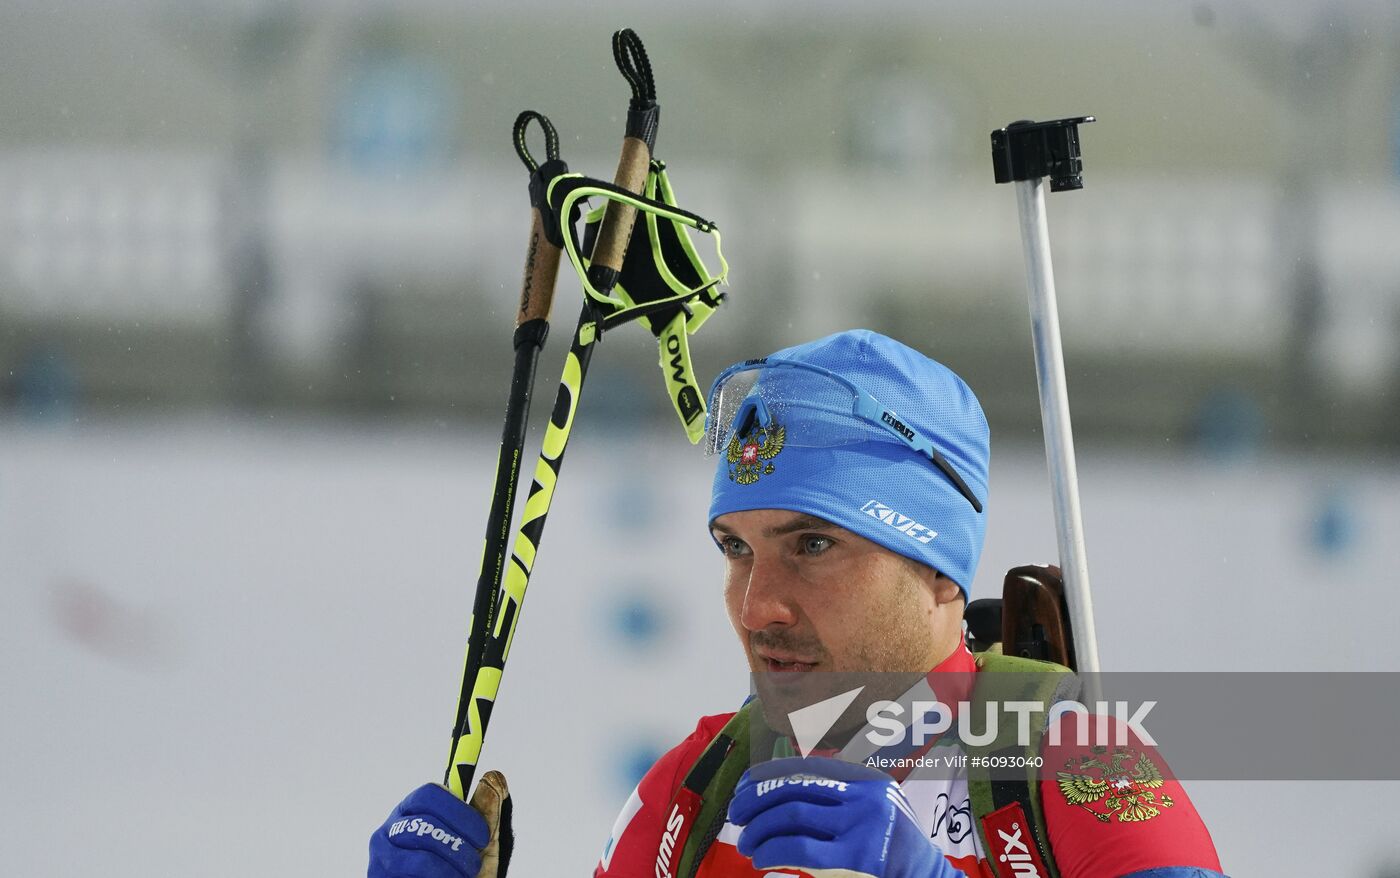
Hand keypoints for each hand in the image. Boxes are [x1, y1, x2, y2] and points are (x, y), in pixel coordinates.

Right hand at [368, 772, 512, 877]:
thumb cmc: (457, 870)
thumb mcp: (478, 843)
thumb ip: (485, 813)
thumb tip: (493, 777)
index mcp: (412, 810)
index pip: (429, 795)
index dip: (459, 812)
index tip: (482, 834)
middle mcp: (390, 829)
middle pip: (425, 826)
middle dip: (457, 847)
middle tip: (473, 863)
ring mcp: (382, 857)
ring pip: (422, 861)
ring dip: (450, 871)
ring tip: (460, 876)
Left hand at [728, 756, 962, 877]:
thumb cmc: (889, 848)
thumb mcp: (868, 810)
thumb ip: (834, 799)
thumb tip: (773, 794)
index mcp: (863, 779)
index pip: (803, 767)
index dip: (766, 775)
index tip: (743, 788)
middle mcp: (863, 795)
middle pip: (793, 787)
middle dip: (755, 800)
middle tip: (737, 816)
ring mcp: (862, 825)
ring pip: (792, 814)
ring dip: (759, 828)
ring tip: (747, 843)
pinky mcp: (857, 857)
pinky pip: (800, 847)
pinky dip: (771, 850)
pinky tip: (760, 858)